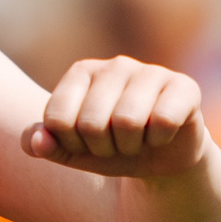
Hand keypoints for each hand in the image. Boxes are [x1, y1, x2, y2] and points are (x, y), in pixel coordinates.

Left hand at [22, 56, 209, 177]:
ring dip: (130, 148)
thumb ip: (43, 145)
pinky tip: (162, 136)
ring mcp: (151, 72)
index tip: (85, 144)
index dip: (69, 144)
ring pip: (127, 121)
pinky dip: (158, 141)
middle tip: (115, 146)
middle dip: (102, 149)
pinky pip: (162, 121)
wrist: (162, 157)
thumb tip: (36, 142)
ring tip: (137, 142)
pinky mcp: (184, 86)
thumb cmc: (112, 147)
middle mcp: (115, 65)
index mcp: (82, 72)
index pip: (57, 118)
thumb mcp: (73, 152)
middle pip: (91, 123)